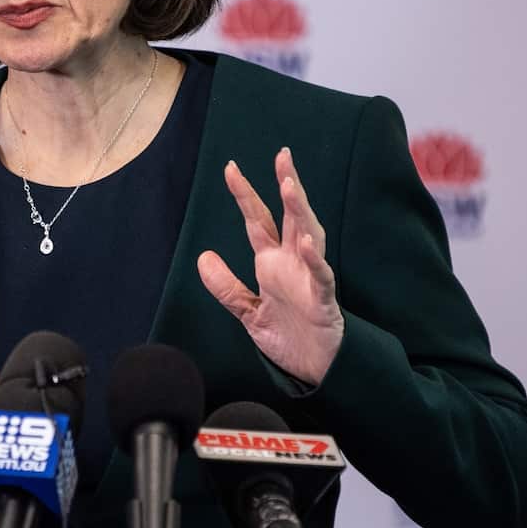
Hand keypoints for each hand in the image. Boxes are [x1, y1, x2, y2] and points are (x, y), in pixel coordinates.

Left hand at [197, 147, 344, 385]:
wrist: (315, 371)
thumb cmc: (289, 337)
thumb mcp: (249, 312)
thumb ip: (227, 287)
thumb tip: (203, 257)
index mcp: (273, 263)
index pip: (257, 221)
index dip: (245, 195)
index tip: (230, 168)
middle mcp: (293, 263)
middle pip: (290, 216)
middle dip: (287, 185)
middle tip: (282, 156)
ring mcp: (310, 279)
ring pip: (309, 236)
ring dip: (301, 212)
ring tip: (290, 187)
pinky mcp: (324, 301)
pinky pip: (321, 277)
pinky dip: (316, 261)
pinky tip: (308, 244)